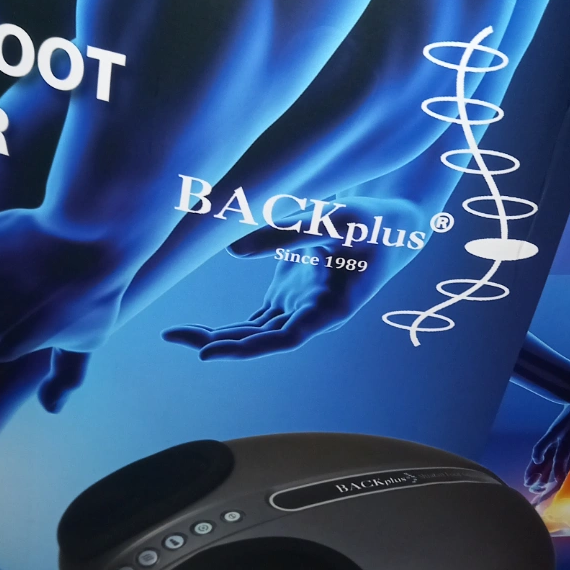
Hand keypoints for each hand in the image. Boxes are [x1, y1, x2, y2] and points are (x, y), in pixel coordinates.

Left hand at [163, 196, 427, 359]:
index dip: (247, 347)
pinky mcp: (290, 297)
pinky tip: (198, 330)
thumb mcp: (333, 217)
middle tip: (176, 338)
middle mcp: (313, 316)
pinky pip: (255, 322)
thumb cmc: (369, 220)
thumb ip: (286, 231)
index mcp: (331, 308)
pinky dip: (228, 328)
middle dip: (220, 342)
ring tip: (177, 335)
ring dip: (218, 337)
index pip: (285, 337)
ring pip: (254, 334)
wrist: (393, 224)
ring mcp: (300, 308)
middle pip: (261, 340)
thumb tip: (233, 250)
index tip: (211, 352)